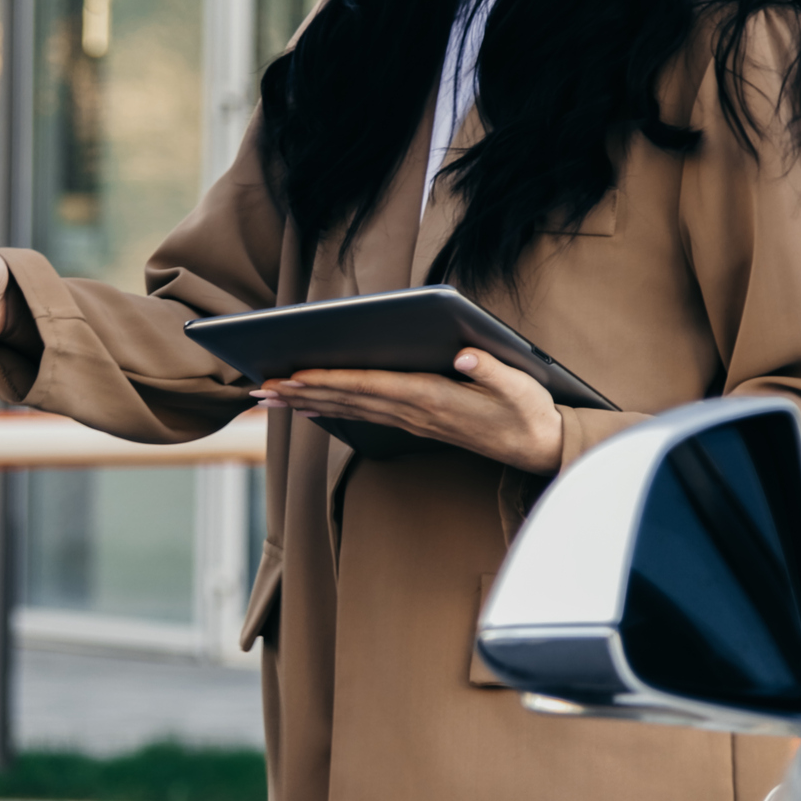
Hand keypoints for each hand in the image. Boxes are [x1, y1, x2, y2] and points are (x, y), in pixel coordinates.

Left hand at [251, 349, 566, 473]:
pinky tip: (310, 407)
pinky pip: (364, 416)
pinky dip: (332, 410)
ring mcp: (413, 421)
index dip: (331, 380)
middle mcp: (415, 412)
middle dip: (303, 392)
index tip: (295, 376)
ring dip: (308, 403)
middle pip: (349, 399)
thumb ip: (491, 368)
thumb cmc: (529, 411)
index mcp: (434, 397)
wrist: (539, 448)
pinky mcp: (417, 424)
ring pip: (351, 410)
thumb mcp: (521, 386)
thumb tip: (463, 352)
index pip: (371, 386)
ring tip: (272, 397)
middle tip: (261, 389)